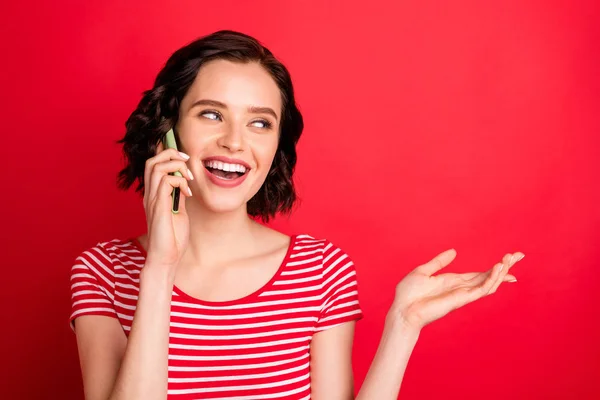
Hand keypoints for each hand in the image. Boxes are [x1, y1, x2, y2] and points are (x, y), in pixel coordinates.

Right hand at [142, 141, 193, 271]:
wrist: (166, 258)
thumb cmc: (173, 239)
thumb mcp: (179, 211)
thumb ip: (178, 196)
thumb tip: (184, 182)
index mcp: (153, 195)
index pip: (153, 165)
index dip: (165, 154)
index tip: (184, 158)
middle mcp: (149, 195)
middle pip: (152, 160)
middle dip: (171, 154)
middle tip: (187, 162)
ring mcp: (152, 200)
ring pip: (156, 166)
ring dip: (176, 166)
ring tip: (189, 178)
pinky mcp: (158, 206)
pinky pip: (165, 181)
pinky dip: (180, 181)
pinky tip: (188, 193)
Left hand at [390, 249, 524, 330]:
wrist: (402, 310)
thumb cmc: (409, 294)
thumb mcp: (423, 271)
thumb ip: (439, 261)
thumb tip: (454, 251)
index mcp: (454, 281)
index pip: (480, 274)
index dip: (495, 268)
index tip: (510, 259)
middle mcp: (461, 288)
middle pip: (489, 277)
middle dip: (505, 267)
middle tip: (520, 255)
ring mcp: (462, 295)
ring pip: (488, 283)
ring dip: (501, 271)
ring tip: (510, 259)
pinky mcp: (461, 300)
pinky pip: (480, 290)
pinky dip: (490, 280)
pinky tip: (498, 270)